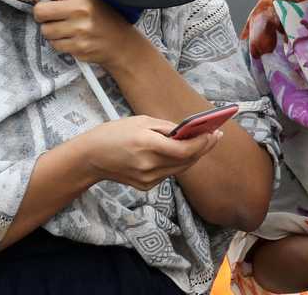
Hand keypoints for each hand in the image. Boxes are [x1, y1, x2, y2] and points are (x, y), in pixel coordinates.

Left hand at [4, 0, 145, 68]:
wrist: (121, 43)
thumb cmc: (100, 17)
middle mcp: (79, 8)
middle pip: (40, 11)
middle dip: (42, 15)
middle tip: (54, 16)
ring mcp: (79, 29)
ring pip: (45, 31)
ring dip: (52, 32)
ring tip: (69, 30)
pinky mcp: (78, 46)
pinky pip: (54, 45)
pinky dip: (61, 44)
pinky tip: (74, 40)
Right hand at [76, 115, 222, 190]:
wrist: (91, 157)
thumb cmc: (115, 133)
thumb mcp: (141, 120)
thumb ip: (167, 127)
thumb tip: (188, 131)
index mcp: (146, 144)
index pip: (184, 149)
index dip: (202, 143)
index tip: (214, 133)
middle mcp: (149, 165)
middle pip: (186, 160)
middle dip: (203, 148)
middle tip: (216, 136)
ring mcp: (148, 178)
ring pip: (180, 169)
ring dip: (194, 156)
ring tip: (205, 143)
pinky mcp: (146, 186)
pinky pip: (169, 173)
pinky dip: (179, 162)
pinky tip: (184, 152)